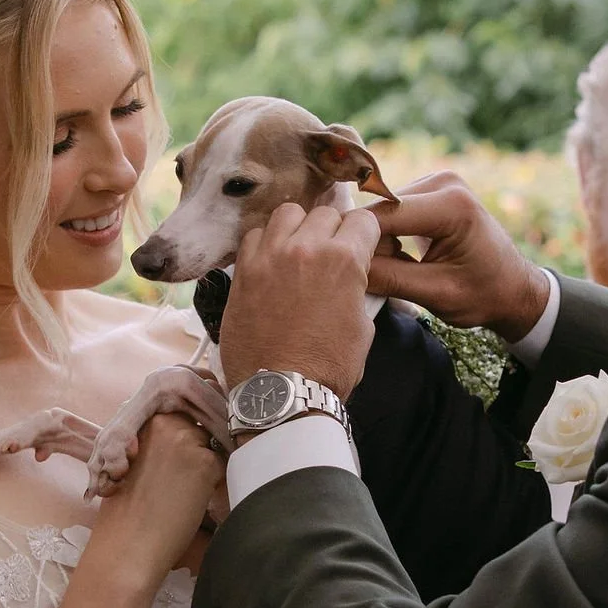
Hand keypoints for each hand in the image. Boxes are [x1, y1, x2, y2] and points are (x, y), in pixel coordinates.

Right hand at [94, 410, 222, 580]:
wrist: (127, 544)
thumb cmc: (125, 509)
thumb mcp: (129, 461)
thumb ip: (153, 442)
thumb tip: (179, 436)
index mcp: (145, 420)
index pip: (180, 415)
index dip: (183, 438)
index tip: (178, 460)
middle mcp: (167, 422)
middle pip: (199, 427)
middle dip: (196, 449)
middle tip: (179, 479)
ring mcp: (187, 440)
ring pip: (213, 444)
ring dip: (206, 465)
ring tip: (181, 492)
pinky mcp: (205, 462)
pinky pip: (223, 465)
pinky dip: (214, 483)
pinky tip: (192, 500)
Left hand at [219, 199, 378, 396]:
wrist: (281, 394)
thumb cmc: (327, 368)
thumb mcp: (362, 327)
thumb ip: (356, 290)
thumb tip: (351, 280)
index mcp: (343, 260)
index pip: (362, 219)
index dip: (364, 234)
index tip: (360, 247)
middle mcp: (305, 248)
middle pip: (325, 213)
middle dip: (332, 230)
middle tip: (329, 255)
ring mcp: (269, 256)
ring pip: (287, 213)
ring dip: (297, 227)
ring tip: (297, 251)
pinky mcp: (242, 271)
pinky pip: (254, 236)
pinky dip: (266, 243)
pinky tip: (271, 263)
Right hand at [364, 173, 549, 338]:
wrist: (514, 288)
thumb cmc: (484, 295)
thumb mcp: (437, 294)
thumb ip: (390, 278)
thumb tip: (345, 269)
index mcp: (452, 205)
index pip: (383, 217)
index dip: (359, 245)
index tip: (347, 274)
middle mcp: (444, 182)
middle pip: (381, 211)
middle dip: (371, 245)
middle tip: (376, 280)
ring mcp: (437, 181)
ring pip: (383, 211)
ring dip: (378, 241)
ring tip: (392, 271)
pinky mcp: (431, 189)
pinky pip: (393, 210)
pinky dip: (388, 235)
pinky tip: (399, 257)